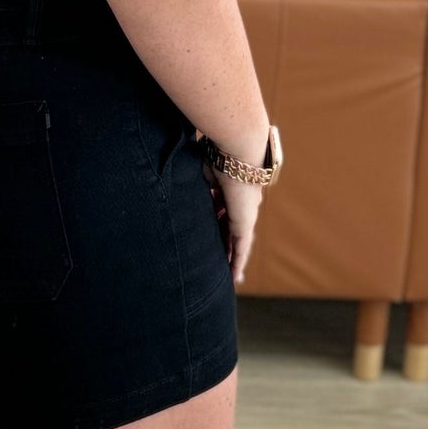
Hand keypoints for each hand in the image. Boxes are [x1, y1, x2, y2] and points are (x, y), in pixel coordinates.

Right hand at [201, 151, 262, 286]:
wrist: (237, 151)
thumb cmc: (218, 154)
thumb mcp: (201, 173)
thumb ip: (197, 185)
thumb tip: (182, 189)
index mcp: (229, 190)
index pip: (222, 213)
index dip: (217, 226)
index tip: (212, 237)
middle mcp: (240, 204)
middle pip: (231, 231)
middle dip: (228, 248)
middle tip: (223, 265)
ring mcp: (244, 214)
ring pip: (238, 242)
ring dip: (232, 259)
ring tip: (227, 277)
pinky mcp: (245, 222)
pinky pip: (241, 247)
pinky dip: (237, 262)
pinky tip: (235, 276)